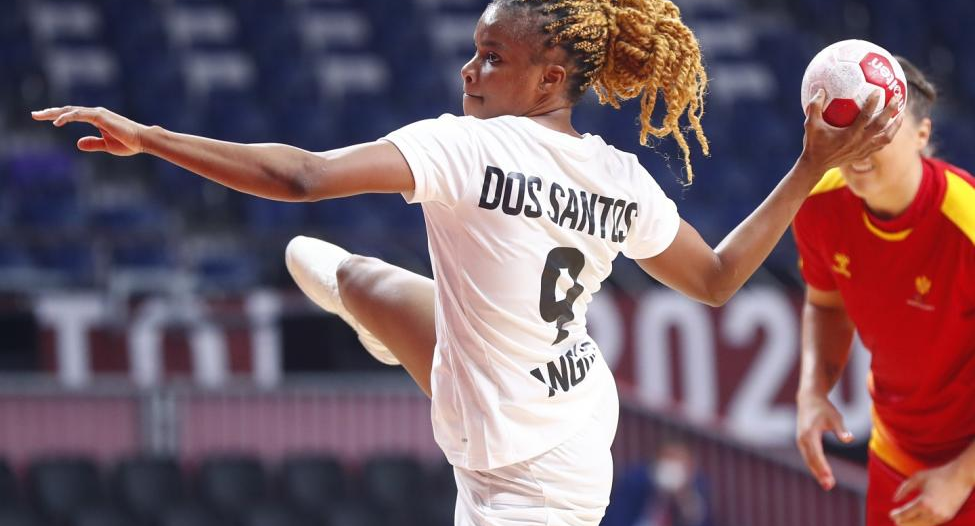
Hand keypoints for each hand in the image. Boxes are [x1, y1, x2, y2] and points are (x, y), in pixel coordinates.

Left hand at [31, 106, 148, 156]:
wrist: (142, 141)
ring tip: (40, 116)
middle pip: (68, 110)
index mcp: (96, 119)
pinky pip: (79, 114)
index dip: (58, 116)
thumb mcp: (106, 145)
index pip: (72, 115)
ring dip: (55, 113)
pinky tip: (56, 122)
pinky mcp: (100, 116)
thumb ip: (92, 143)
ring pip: (71, 110)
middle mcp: (95, 113)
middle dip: (50, 112)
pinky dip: (67, 116)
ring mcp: (97, 113)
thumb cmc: (128, 143)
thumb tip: (77, 143)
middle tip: (34, 114)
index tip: (43, 118)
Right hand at [796, 392, 853, 489]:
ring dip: (817, 472)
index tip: (829, 477)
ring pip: (808, 460)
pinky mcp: (802, 442)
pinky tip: (822, 475)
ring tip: (828, 484)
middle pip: (811, 460)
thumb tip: (850, 439)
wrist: (809, 399)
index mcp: (809, 433)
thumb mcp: (835, 417)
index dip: (822, 466)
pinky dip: (814, 466)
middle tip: (829, 486)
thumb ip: (841, 430)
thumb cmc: (824, 408)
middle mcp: (802, 439)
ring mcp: (800, 441)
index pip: (816, 453)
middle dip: (819, 473)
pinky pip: (808, 457)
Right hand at [798, 89, 903, 175]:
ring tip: (900, 115)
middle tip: (896, 99)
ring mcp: (863, 150)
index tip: (878, 91)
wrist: (815, 165)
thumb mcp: (810, 124)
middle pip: (881, 125)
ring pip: (886, 138)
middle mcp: (860, 142)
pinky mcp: (864, 155)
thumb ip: (814, 107)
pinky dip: (887, 136)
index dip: (873, 103)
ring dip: (895, 126)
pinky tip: (889, 129)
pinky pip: (881, 145)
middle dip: (891, 111)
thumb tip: (820, 90)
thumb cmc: (813, 143)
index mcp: (849, 134)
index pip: (866, 116)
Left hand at [890, 461, 974, 525]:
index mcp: (923, 503)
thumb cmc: (937, 475)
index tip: (891, 514)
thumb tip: (895, 499)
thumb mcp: (917, 478)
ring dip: (912, 524)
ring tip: (904, 522)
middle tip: (895, 520)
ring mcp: (941, 516)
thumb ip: (904, 489)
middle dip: (903, 522)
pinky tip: (917, 521)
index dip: (897, 516)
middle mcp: (932, 512)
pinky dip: (923, 524)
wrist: (960, 477)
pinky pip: (932, 524)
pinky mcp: (947, 517)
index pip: (906, 514)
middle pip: (913, 523)